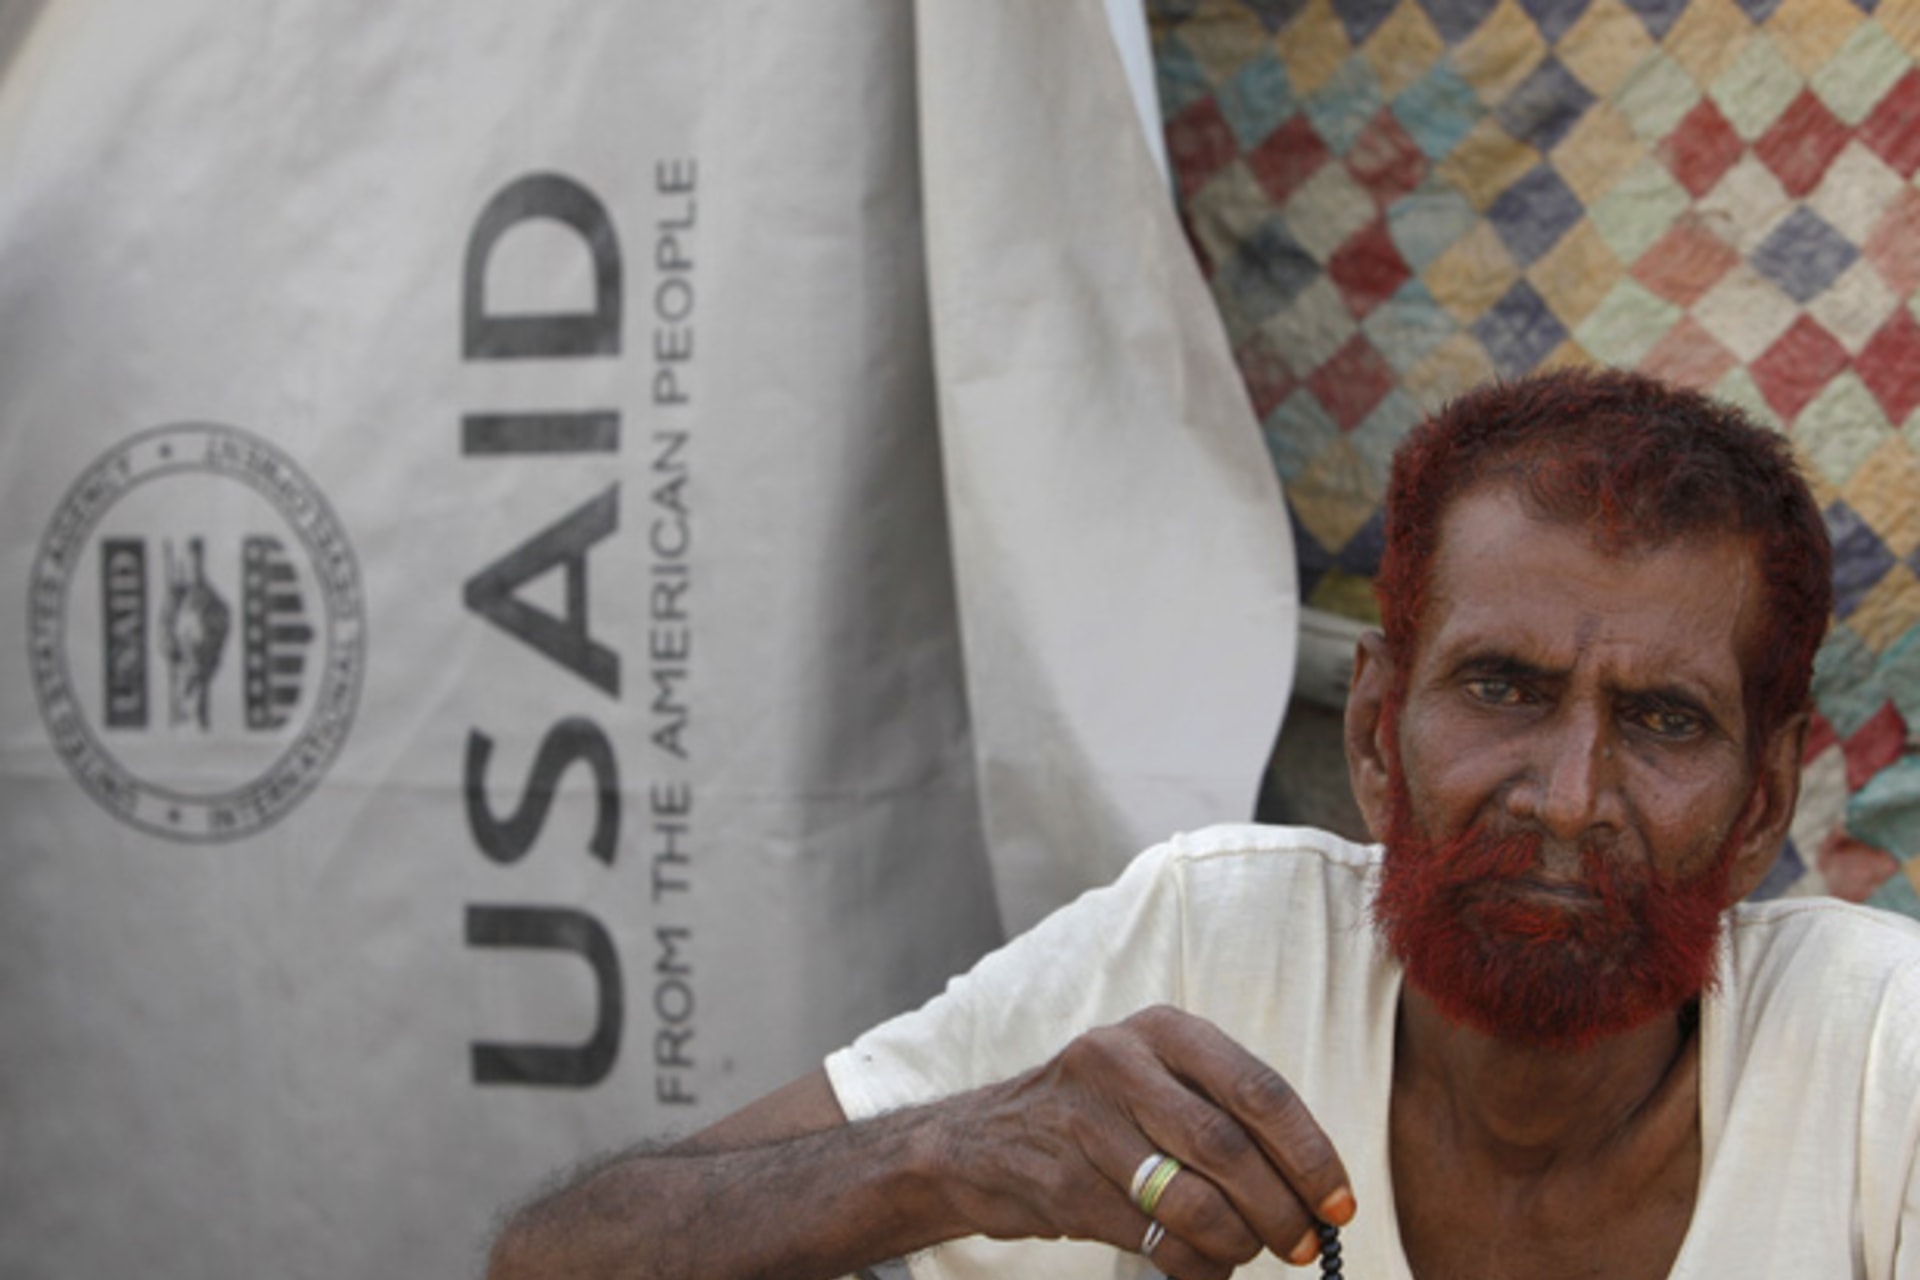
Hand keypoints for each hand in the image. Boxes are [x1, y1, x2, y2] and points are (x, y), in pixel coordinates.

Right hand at [935, 1005, 1353, 1278]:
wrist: (982, 1140)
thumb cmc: (1099, 1112)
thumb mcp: (1156, 1077)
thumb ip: (1224, 1110)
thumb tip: (1314, 1184)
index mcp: (1162, 1030)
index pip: (1257, 1090)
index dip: (1309, 1153)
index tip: (1338, 1201)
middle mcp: (1119, 1062)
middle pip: (1226, 1146)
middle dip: (1281, 1208)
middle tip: (1306, 1244)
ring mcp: (1084, 1124)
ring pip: (1190, 1199)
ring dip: (1238, 1241)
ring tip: (1251, 1251)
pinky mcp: (1062, 1184)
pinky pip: (1151, 1238)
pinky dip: (1193, 1262)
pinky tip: (1202, 1262)